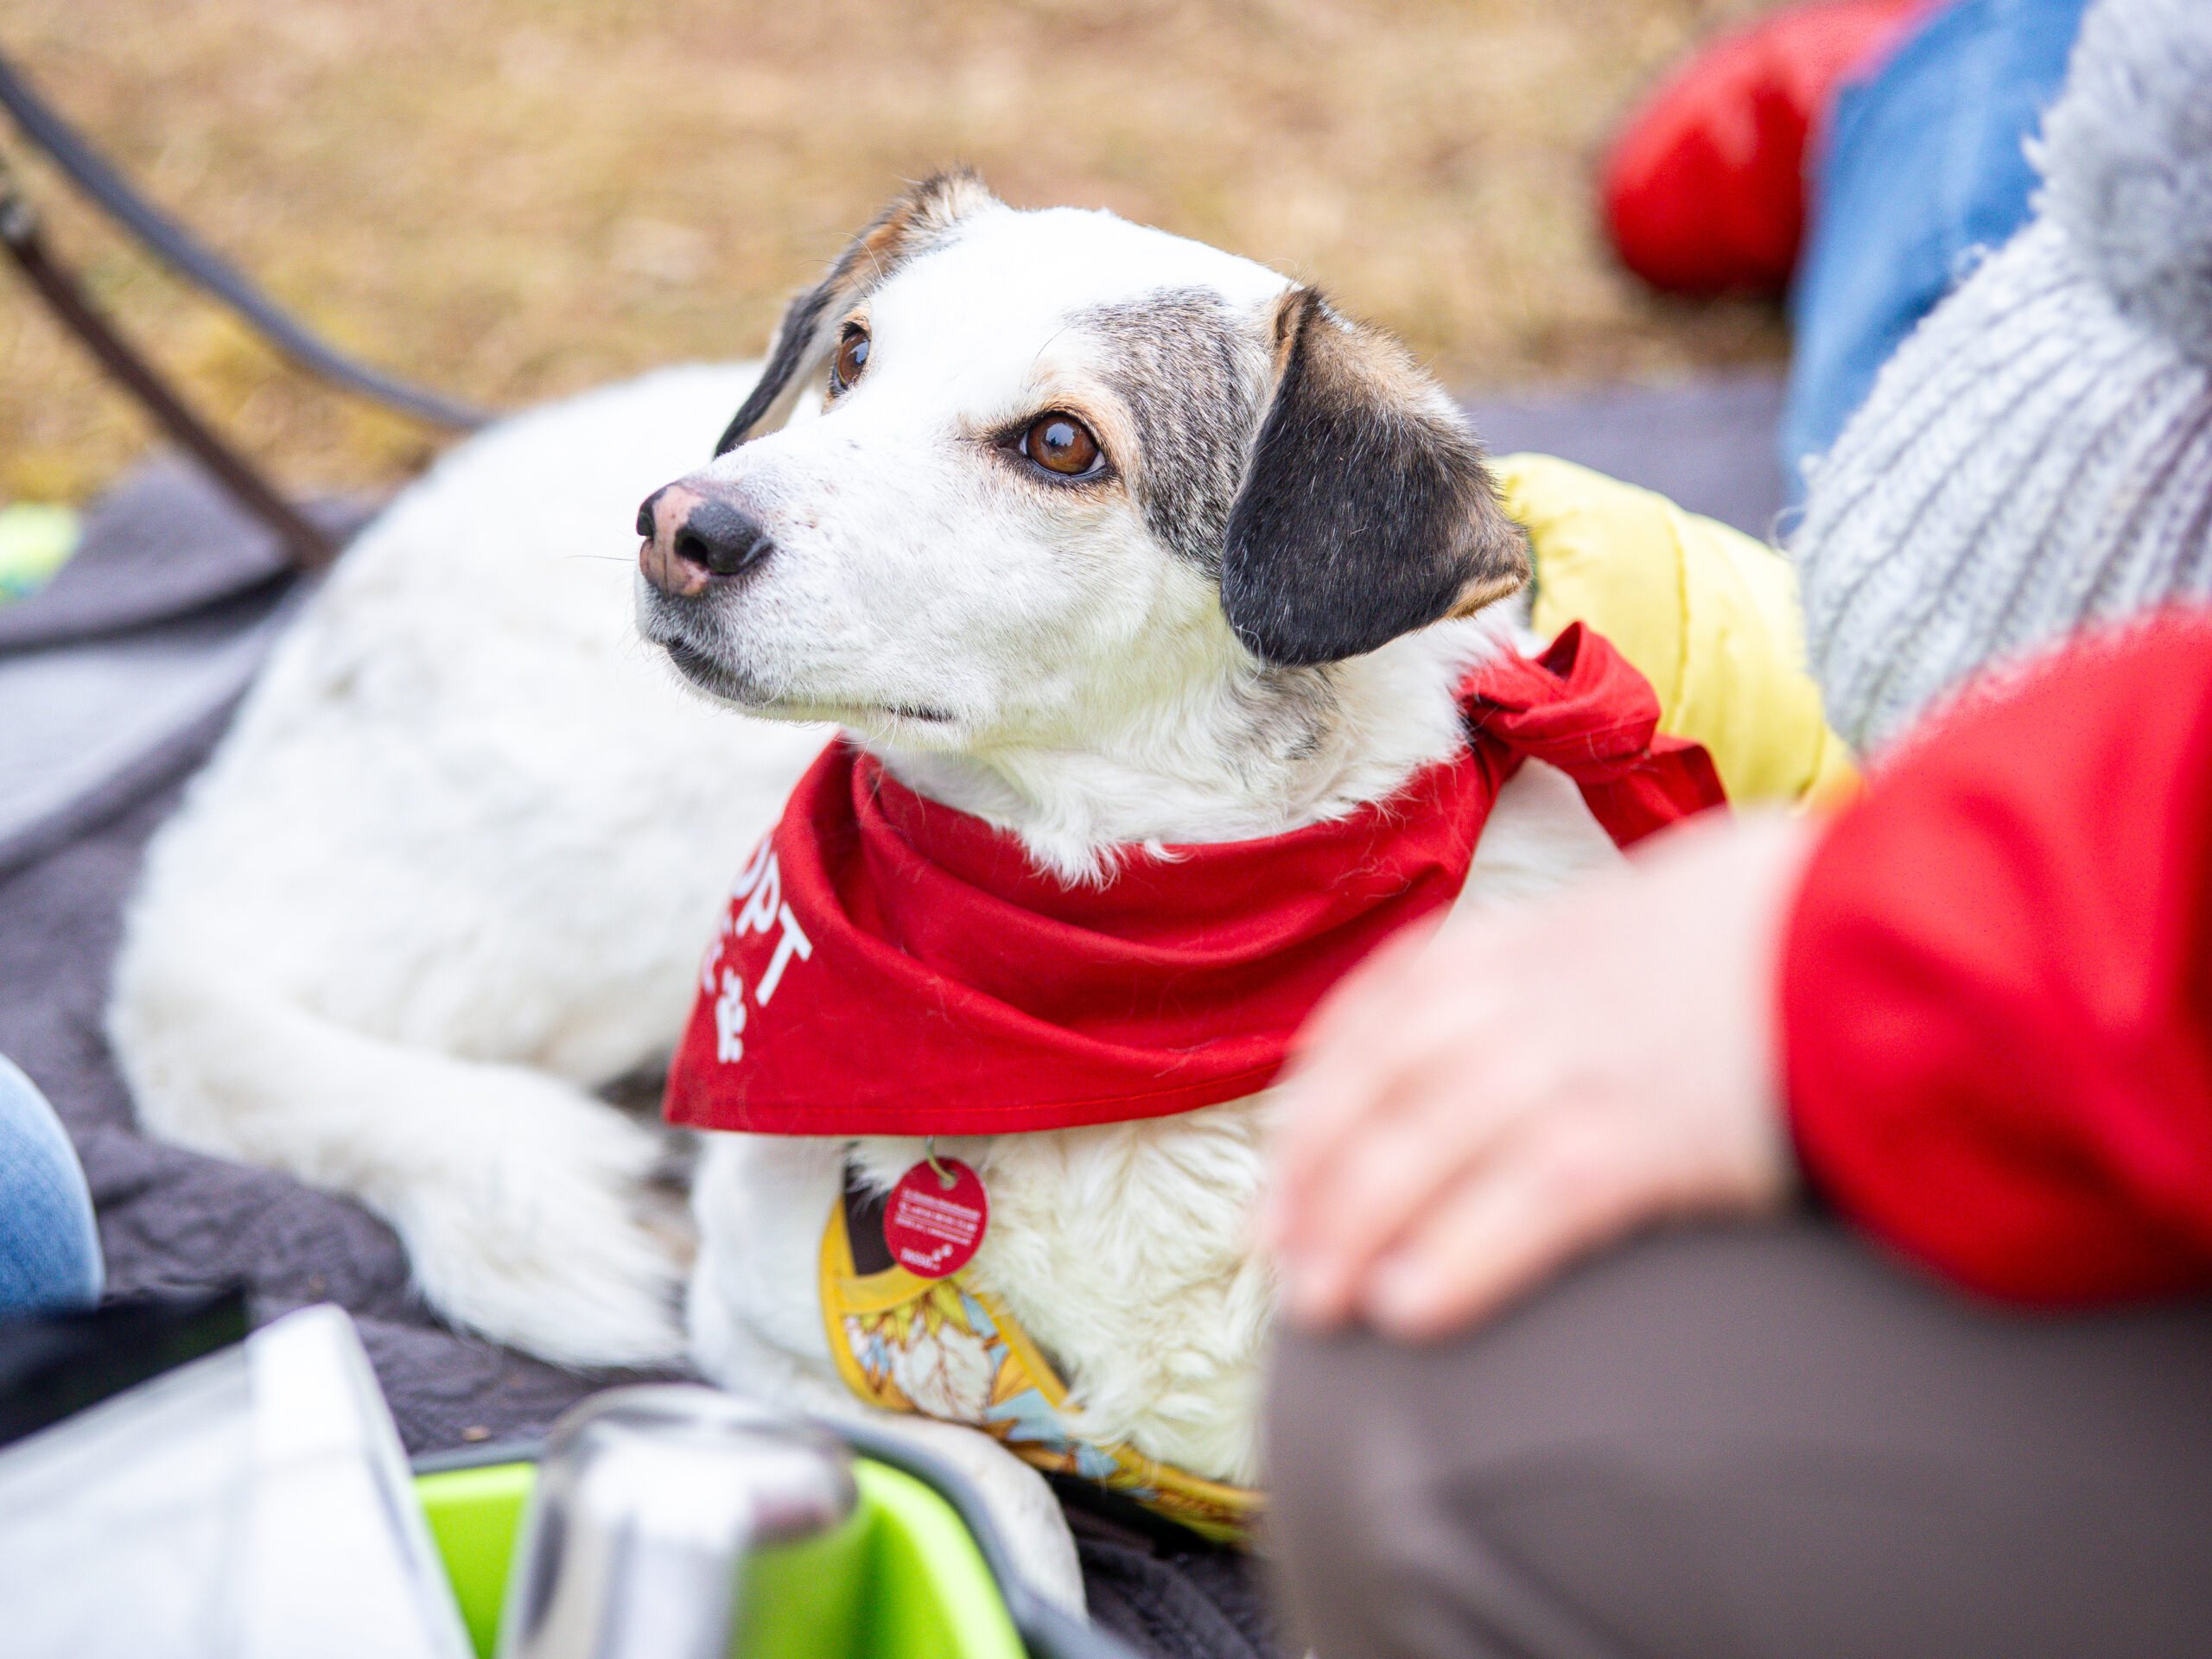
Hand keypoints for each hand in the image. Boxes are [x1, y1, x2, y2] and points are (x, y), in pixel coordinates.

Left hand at [1262, 809, 1814, 1339]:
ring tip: (1316, 1306)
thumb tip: (1595, 971)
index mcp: (1539, 932)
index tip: (1283, 1152)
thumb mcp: (1676, 890)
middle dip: (1313, 1173)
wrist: (1909, 913)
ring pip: (1430, 1146)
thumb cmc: (1804, 909)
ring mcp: (1588, 1057)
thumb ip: (1609, 938)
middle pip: (1384, 1084)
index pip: (1385, 1005)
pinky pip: (1528, 1202)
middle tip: (1275, 1253)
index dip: (1320, 1087)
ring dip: (1357, 1228)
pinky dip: (1461, 1257)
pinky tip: (1410, 1312)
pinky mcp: (1653, 1130)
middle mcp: (1540, 990)